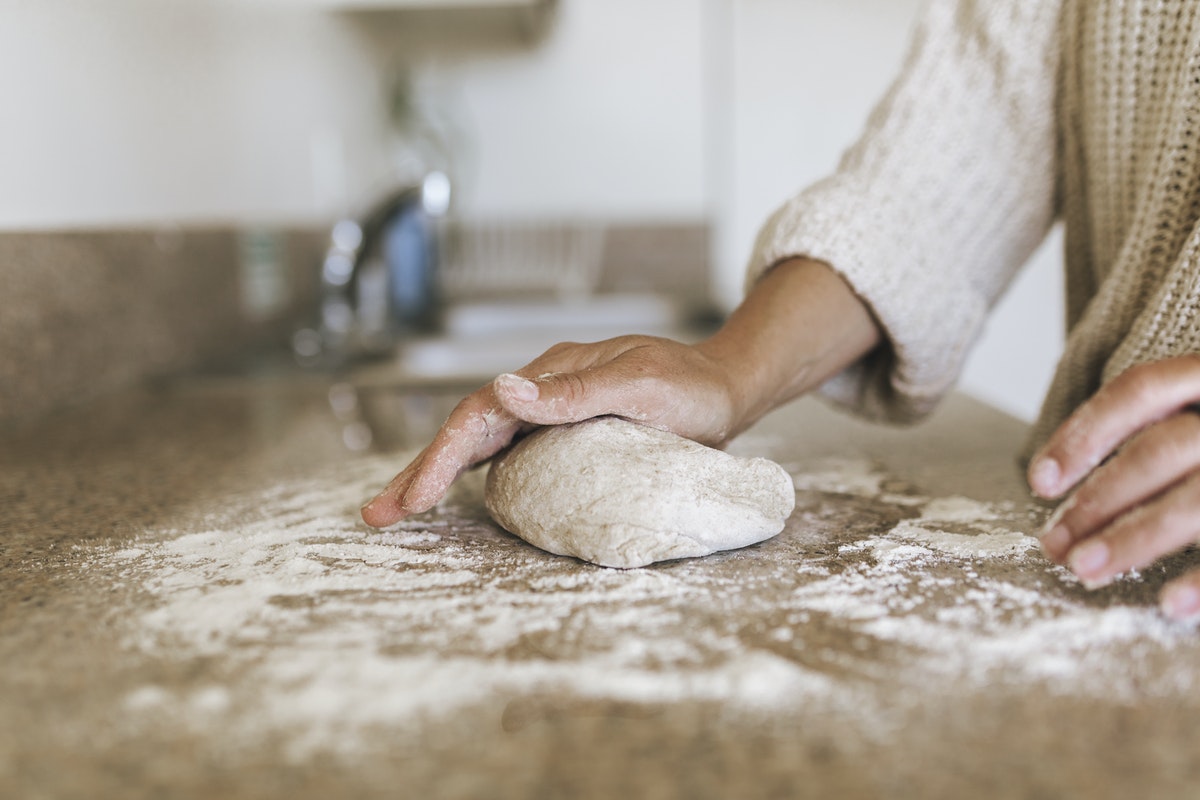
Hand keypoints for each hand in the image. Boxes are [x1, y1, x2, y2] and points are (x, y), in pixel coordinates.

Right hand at [361, 257, 881, 528]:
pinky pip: (506, 449)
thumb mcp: (638, 385)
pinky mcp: (564, 428)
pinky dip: (473, 470)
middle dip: (420, 470)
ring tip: (399, 506)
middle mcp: (543, 388)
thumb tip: (502, 390)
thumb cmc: (691, 388)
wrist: (728, 385)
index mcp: (552, 374)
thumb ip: (572, 392)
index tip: (414, 498)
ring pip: (480, 440)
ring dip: (438, 472)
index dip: (441, 457)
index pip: (480, 415)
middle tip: (377, 514)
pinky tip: (458, 489)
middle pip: (467, 429)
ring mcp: (551, 407)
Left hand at [1028, 355, 1199, 619]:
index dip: (1086, 431)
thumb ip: (1166, 433)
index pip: (1144, 389)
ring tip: (1086, 570)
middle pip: (1164, 448)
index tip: (1039, 481)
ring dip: (1137, 537)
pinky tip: (1172, 603)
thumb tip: (1070, 491)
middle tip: (1054, 543)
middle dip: (1101, 497)